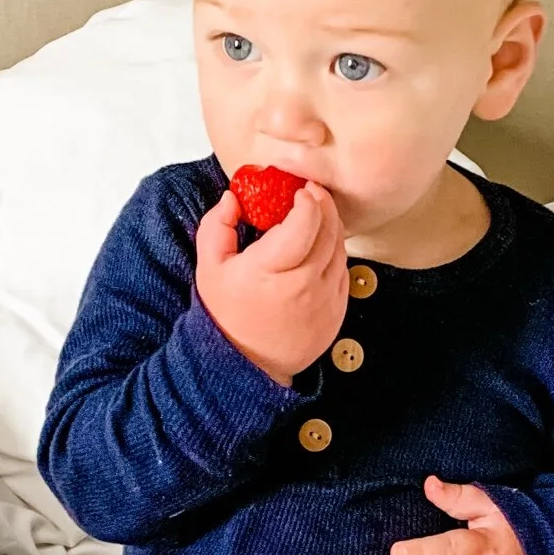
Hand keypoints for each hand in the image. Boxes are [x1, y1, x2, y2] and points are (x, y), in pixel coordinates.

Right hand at [195, 184, 348, 383]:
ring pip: (340, 250)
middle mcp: (304, 284)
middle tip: (313, 193)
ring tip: (316, 218)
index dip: (308, 200)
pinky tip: (320, 249)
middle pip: (329, 230)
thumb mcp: (210, 267)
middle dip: (324, 205)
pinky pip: (343, 272)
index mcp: (271, 269)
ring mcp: (325, 300)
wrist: (247, 364)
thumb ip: (217, 226)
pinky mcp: (338, 312)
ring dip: (332, 228)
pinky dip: (335, 254)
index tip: (301, 191)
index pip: (305, 223)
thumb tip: (233, 197)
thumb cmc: (226, 314)